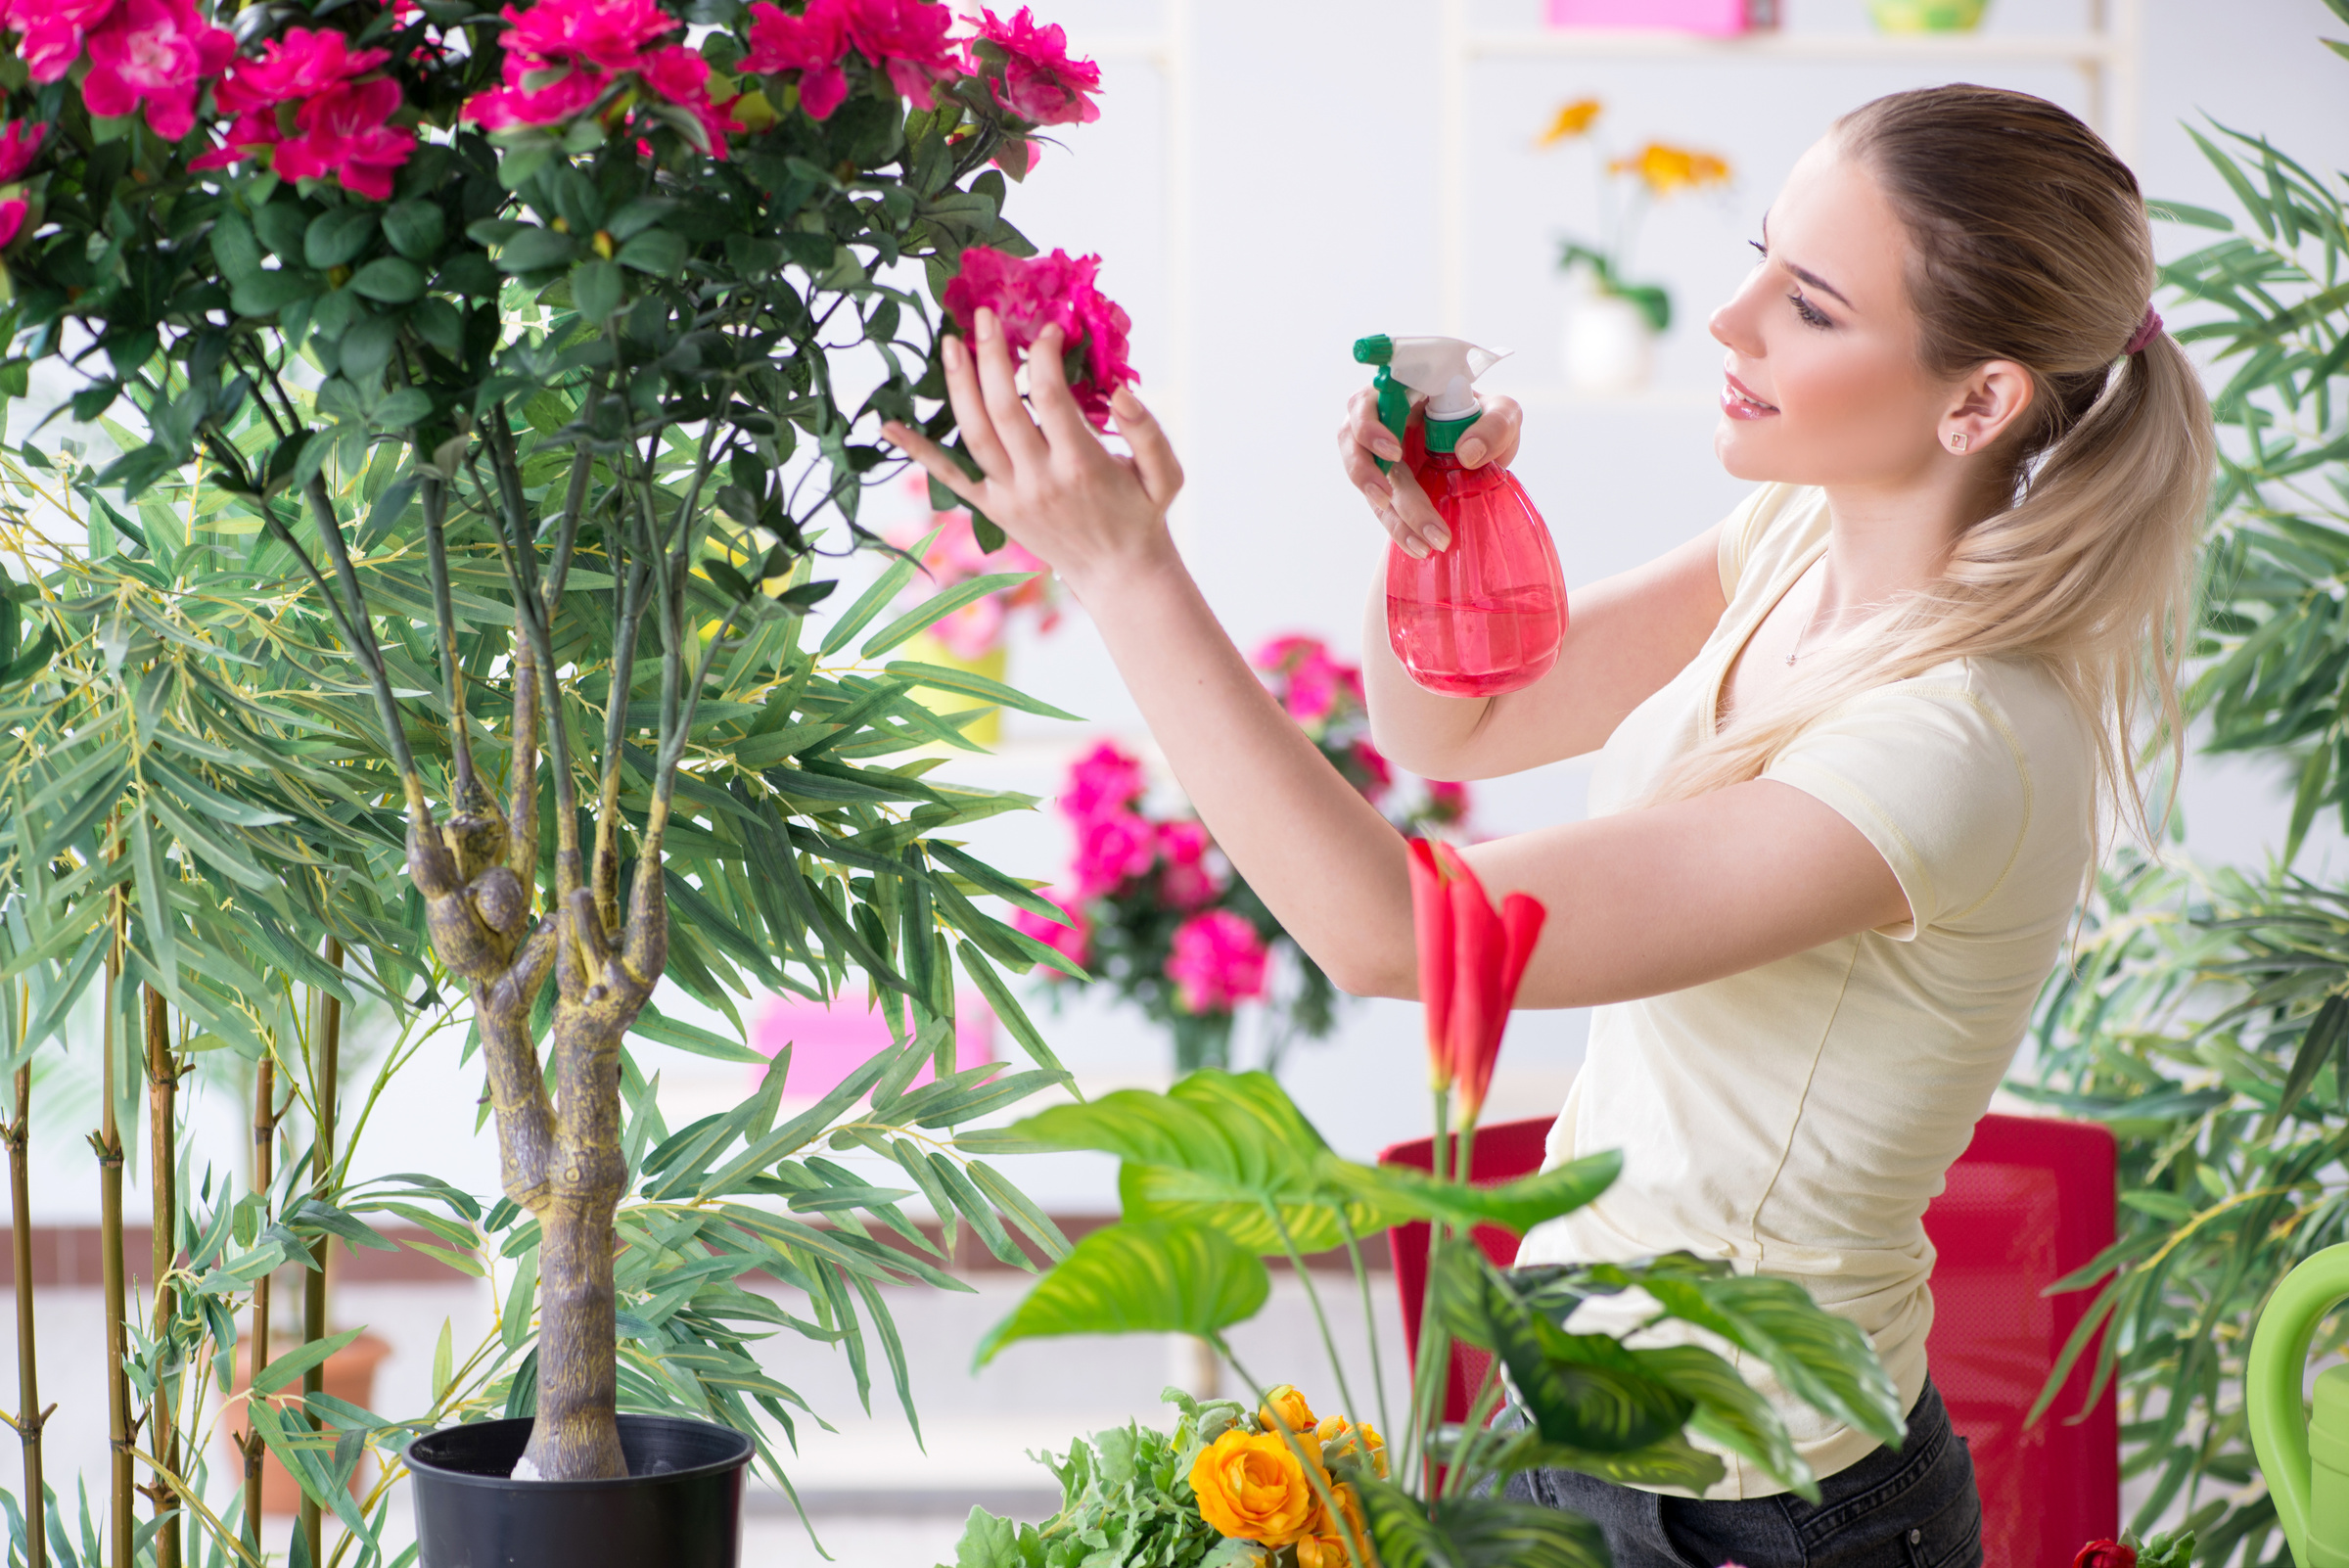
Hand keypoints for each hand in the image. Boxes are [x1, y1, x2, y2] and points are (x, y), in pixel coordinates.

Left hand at [880, 309, 1182, 596]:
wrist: (1117, 574)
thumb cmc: (1142, 515)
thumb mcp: (1166, 474)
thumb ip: (1148, 431)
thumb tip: (1121, 391)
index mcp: (1081, 466)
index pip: (1051, 396)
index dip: (1044, 355)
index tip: (1049, 329)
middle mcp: (1039, 481)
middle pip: (1003, 408)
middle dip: (992, 356)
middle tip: (986, 316)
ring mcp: (1010, 497)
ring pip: (974, 433)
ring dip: (958, 385)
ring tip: (951, 342)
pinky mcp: (992, 509)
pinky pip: (949, 476)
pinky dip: (917, 450)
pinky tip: (888, 424)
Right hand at [1337, 387, 1522, 558]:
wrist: (1481, 457)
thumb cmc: (1485, 424)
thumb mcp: (1502, 415)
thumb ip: (1495, 425)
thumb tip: (1468, 452)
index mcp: (1400, 393)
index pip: (1367, 401)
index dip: (1369, 426)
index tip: (1394, 450)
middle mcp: (1380, 421)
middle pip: (1350, 441)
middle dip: (1366, 473)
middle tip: (1389, 498)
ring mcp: (1378, 457)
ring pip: (1363, 481)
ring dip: (1388, 511)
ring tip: (1421, 538)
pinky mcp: (1384, 488)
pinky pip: (1382, 510)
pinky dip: (1400, 530)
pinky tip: (1420, 547)